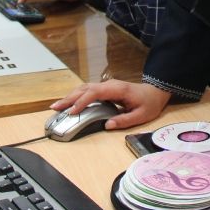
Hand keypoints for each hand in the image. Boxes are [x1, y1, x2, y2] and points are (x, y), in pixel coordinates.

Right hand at [50, 80, 171, 131]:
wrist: (155, 92)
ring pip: (84, 88)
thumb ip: (124, 120)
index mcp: (117, 90)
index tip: (72, 111)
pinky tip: (69, 103)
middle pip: (85, 89)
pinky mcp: (105, 89)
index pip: (95, 93)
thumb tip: (107, 125)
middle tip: (55, 108)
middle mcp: (109, 85)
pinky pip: (88, 91)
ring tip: (57, 106)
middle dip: (69, 98)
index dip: (82, 101)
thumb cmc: (149, 104)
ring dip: (70, 96)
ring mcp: (106, 86)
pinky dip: (76, 96)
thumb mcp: (141, 115)